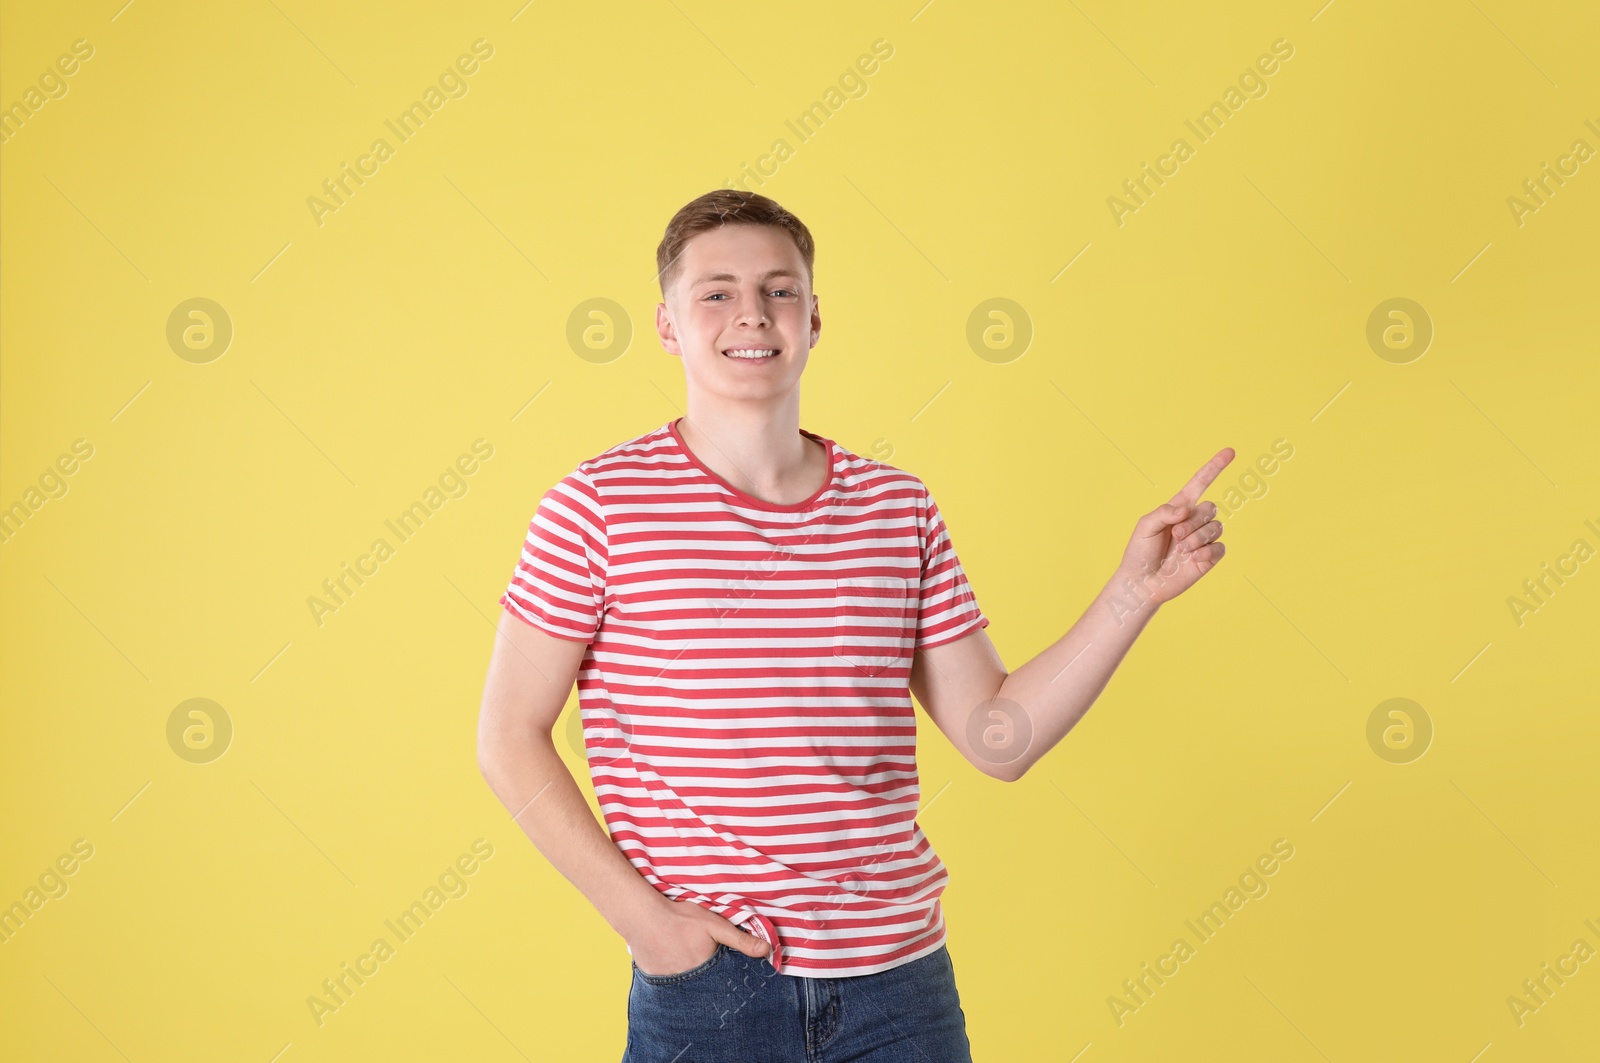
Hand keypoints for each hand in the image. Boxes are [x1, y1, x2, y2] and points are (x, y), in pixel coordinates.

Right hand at [627, 897, 770, 976]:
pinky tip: (672, 960)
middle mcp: (689, 983)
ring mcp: (670, 984)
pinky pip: (668, 984)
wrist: (642, 917)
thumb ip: (740, 940)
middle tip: (701, 959)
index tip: (725, 970)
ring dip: (690, 978)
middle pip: (705, 986)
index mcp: (707, 971)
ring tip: (686, 960)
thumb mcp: (715, 925)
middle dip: (708, 979)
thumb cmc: (680, 918)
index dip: (726, 978)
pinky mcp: (655, 981)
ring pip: (687, 987)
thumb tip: (767, 950)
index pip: (723, 983)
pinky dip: (673, 976)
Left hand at [1114, 448, 1233, 609]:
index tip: (1230, 451)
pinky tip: (1192, 560)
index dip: (1215, 467)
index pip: (1200, 483)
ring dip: (1197, 539)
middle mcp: (1194, 521)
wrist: (1142, 582)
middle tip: (1175, 536)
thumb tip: (1187, 509)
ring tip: (1180, 550)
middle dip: (1193, 522)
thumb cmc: (1140, 552)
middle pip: (1210, 508)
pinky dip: (1206, 553)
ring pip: (1216, 528)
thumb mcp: (1145, 526)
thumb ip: (1164, 512)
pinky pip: (1219, 548)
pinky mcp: (1209, 557)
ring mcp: (1203, 539)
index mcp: (1179, 508)